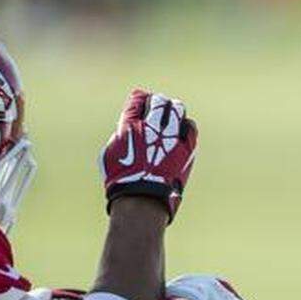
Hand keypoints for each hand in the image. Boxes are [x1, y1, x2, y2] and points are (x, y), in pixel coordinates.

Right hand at [99, 88, 196, 220]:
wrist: (142, 200)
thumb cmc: (121, 181)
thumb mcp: (110, 154)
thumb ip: (121, 134)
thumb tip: (129, 127)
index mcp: (129, 126)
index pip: (138, 99)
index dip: (140, 99)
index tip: (141, 102)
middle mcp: (150, 128)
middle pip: (158, 101)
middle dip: (157, 103)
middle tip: (157, 109)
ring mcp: (169, 137)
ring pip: (176, 109)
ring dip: (172, 111)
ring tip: (170, 118)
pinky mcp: (186, 148)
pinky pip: (190, 127)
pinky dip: (185, 125)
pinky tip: (181, 130)